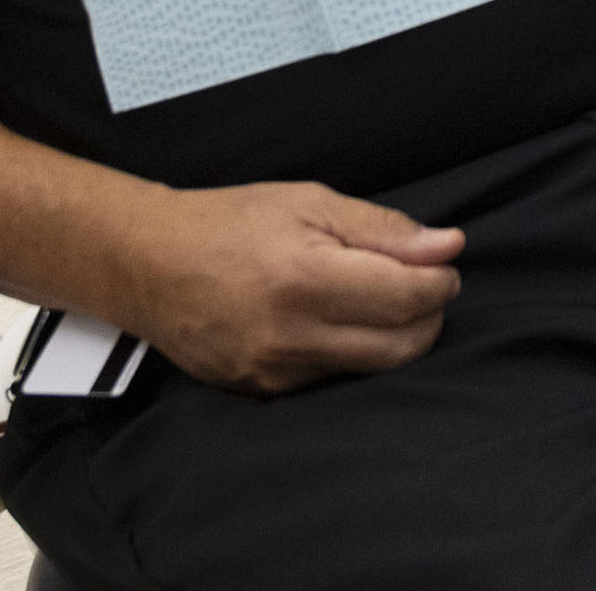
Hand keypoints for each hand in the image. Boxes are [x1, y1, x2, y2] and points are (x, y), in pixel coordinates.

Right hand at [109, 180, 465, 393]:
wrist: (147, 264)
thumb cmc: (229, 222)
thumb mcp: (309, 202)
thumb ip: (383, 230)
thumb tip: (448, 246)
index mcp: (304, 279)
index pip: (406, 298)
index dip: (440, 281)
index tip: (444, 264)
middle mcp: (290, 336)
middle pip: (401, 347)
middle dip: (429, 315)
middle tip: (425, 283)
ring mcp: (275, 373)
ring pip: (372, 368)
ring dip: (396, 335)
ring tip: (382, 295)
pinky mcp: (264, 392)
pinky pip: (333, 378)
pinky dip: (354, 349)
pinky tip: (339, 318)